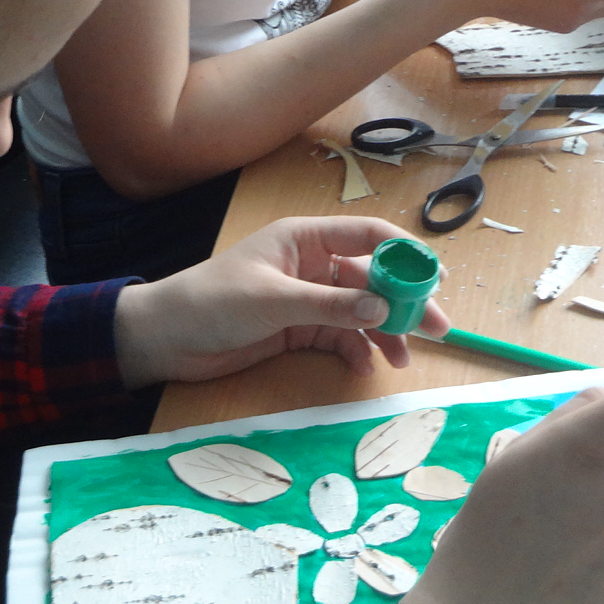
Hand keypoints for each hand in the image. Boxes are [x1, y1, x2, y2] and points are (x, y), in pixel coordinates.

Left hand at [112, 216, 451, 388]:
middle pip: (372, 278)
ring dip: (384, 333)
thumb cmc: (211, 302)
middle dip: (404, 302)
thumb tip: (381, 310)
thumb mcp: (272, 301)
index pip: (368, 236)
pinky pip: (340, 336)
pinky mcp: (298, 328)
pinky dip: (356, 350)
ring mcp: (307, 298)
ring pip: (361, 312)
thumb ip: (328, 306)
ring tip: (404, 359)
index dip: (405, 255)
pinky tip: (365, 367)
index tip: (433, 279)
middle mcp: (313, 264)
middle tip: (438, 328)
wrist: (165, 339)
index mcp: (305, 238)